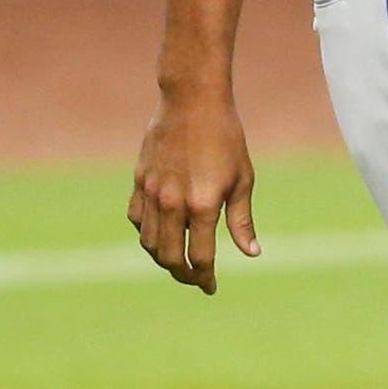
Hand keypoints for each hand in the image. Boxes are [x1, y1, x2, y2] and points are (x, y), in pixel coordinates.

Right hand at [129, 90, 257, 292]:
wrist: (192, 101)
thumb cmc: (226, 138)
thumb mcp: (243, 179)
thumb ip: (242, 220)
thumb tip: (251, 253)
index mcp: (203, 205)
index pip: (200, 257)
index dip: (205, 278)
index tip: (211, 287)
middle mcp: (173, 203)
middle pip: (169, 257)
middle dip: (182, 274)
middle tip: (195, 278)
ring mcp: (152, 192)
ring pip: (149, 242)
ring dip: (162, 258)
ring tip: (178, 260)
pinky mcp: (139, 180)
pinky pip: (136, 218)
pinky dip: (146, 233)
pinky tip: (160, 233)